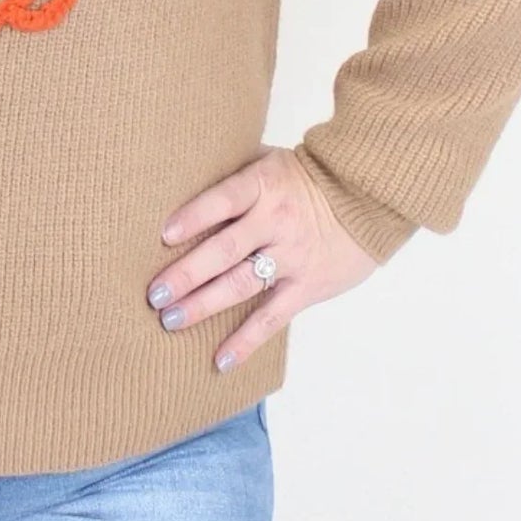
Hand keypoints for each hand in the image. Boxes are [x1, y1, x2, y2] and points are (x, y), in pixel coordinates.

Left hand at [147, 144, 380, 372]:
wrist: (366, 196)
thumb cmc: (306, 176)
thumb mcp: (269, 160)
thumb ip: (234, 174)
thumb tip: (184, 177)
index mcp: (263, 186)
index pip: (223, 200)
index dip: (194, 216)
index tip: (164, 235)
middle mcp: (275, 222)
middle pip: (224, 250)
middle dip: (186, 274)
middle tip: (155, 294)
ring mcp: (291, 257)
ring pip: (241, 285)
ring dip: (204, 305)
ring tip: (170, 320)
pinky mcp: (306, 287)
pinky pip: (272, 318)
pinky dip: (245, 341)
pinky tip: (220, 360)